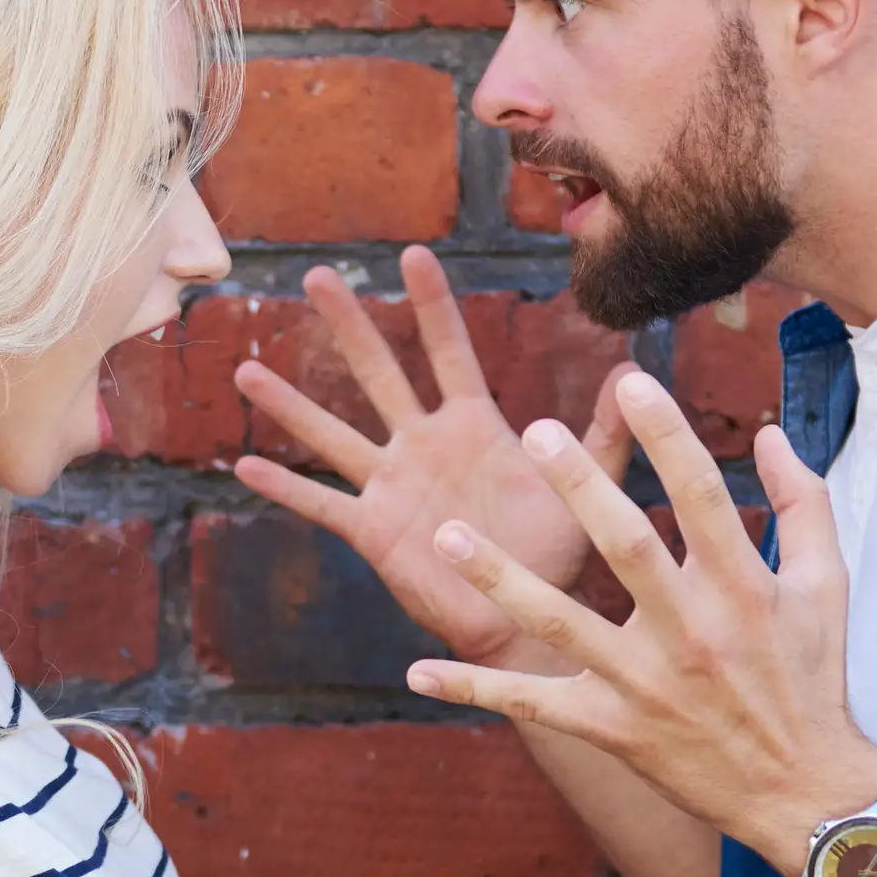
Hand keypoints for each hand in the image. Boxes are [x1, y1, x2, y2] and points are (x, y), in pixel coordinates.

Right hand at [229, 246, 636, 667]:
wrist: (530, 622)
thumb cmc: (558, 555)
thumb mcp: (586, 485)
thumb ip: (603, 432)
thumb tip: (632, 371)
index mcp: (473, 426)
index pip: (448, 350)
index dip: (431, 304)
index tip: (412, 254)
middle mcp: (424, 445)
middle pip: (379, 372)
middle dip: (349, 325)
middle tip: (316, 275)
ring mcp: (393, 485)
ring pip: (333, 432)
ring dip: (290, 403)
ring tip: (245, 370)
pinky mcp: (374, 531)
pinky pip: (322, 503)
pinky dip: (285, 487)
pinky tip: (243, 467)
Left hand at [404, 368, 876, 862]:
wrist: (801, 792)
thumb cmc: (812, 678)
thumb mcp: (827, 587)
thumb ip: (803, 503)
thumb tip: (771, 433)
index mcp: (742, 588)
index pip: (701, 495)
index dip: (668, 436)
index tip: (634, 380)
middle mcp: (690, 631)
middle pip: (626, 548)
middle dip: (580, 490)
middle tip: (536, 434)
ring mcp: (645, 684)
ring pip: (560, 624)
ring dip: (500, 579)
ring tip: (447, 534)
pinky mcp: (613, 728)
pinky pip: (534, 704)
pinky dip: (476, 690)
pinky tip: (417, 672)